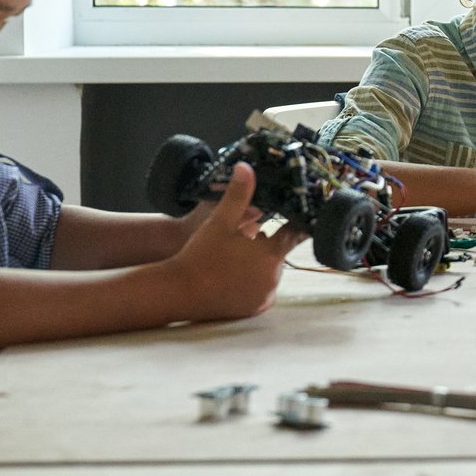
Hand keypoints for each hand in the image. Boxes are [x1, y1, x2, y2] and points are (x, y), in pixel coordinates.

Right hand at [160, 163, 304, 320]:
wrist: (178, 292)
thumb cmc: (200, 255)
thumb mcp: (220, 222)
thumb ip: (238, 195)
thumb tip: (246, 167)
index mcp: (271, 254)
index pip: (295, 233)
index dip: (295, 222)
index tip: (298, 214)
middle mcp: (274, 277)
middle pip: (279, 253)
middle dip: (268, 244)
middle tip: (245, 237)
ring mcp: (265, 295)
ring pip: (270, 271)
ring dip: (260, 263)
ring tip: (234, 257)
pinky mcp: (255, 308)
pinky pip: (262, 290)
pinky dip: (253, 282)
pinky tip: (234, 275)